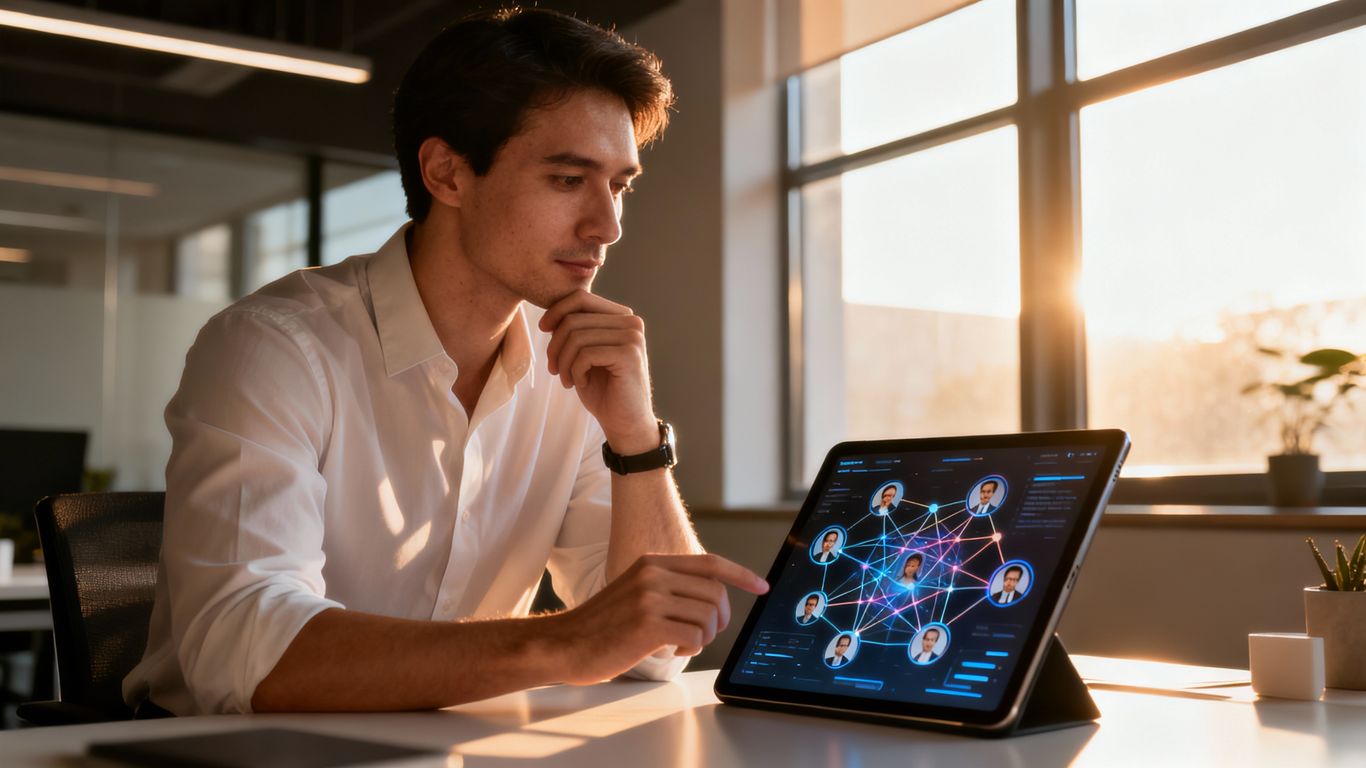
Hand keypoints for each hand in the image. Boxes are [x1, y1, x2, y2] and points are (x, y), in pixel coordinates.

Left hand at [540, 290, 657, 451]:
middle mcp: (631, 322)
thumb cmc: (602, 389)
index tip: (544, 330)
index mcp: (622, 316)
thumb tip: (549, 316)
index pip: (581, 297)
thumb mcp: (584, 354)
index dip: (556, 311)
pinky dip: (575, 371)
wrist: (625, 423)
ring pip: (576, 337)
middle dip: (555, 346)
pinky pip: (585, 354)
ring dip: (562, 363)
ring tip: (567, 380)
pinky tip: (580, 384)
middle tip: (554, 370)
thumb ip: (575, 330)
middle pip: (573, 319)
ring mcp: (632, 337)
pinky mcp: (629, 355)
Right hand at [548, 554, 768, 684]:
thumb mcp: (634, 591)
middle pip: (715, 593)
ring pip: (708, 616)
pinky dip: (690, 649)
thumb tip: (711, 600)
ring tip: (681, 644)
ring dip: (703, 637)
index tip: (762, 586)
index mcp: (652, 563)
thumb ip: (667, 588)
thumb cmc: (600, 626)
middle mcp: (653, 574)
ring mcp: (650, 598)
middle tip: (705, 634)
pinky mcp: (648, 624)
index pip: (709, 563)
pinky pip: (694, 636)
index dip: (740, 574)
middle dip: (720, 619)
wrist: (564, 643)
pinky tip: (670, 651)